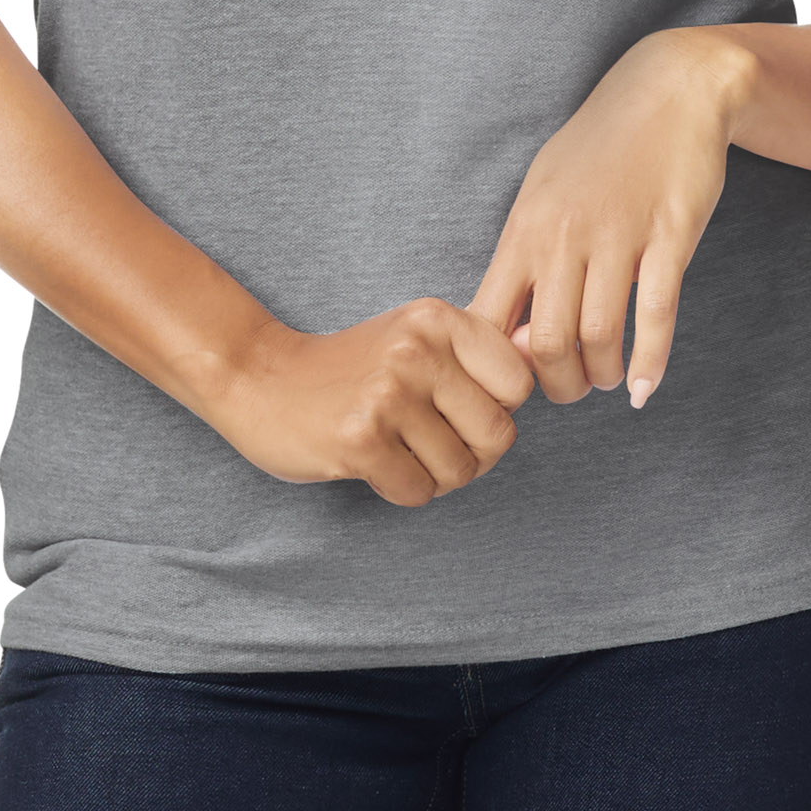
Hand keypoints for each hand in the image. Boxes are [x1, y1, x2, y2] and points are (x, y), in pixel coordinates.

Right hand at [213, 298, 537, 505]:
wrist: (260, 378)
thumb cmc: (353, 366)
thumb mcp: (417, 336)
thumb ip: (476, 353)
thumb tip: (550, 365)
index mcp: (438, 318)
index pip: (519, 383)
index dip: (496, 408)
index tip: (461, 407)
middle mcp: (417, 350)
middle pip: (498, 435)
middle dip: (472, 454)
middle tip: (432, 441)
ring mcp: (387, 394)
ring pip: (460, 471)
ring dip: (434, 475)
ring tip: (399, 448)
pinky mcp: (360, 440)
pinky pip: (419, 492)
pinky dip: (401, 489)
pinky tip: (374, 461)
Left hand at [469, 29, 744, 410]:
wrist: (670, 90)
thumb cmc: (601, 147)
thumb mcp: (545, 191)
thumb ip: (527, 257)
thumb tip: (513, 334)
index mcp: (526, 226)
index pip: (489, 317)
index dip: (498, 367)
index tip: (519, 378)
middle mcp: (564, 233)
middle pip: (547, 342)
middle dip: (559, 385)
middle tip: (573, 387)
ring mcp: (619, 234)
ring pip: (599, 336)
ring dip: (603, 376)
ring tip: (610, 378)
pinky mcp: (670, 235)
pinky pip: (656, 313)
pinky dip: (650, 363)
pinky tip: (646, 389)